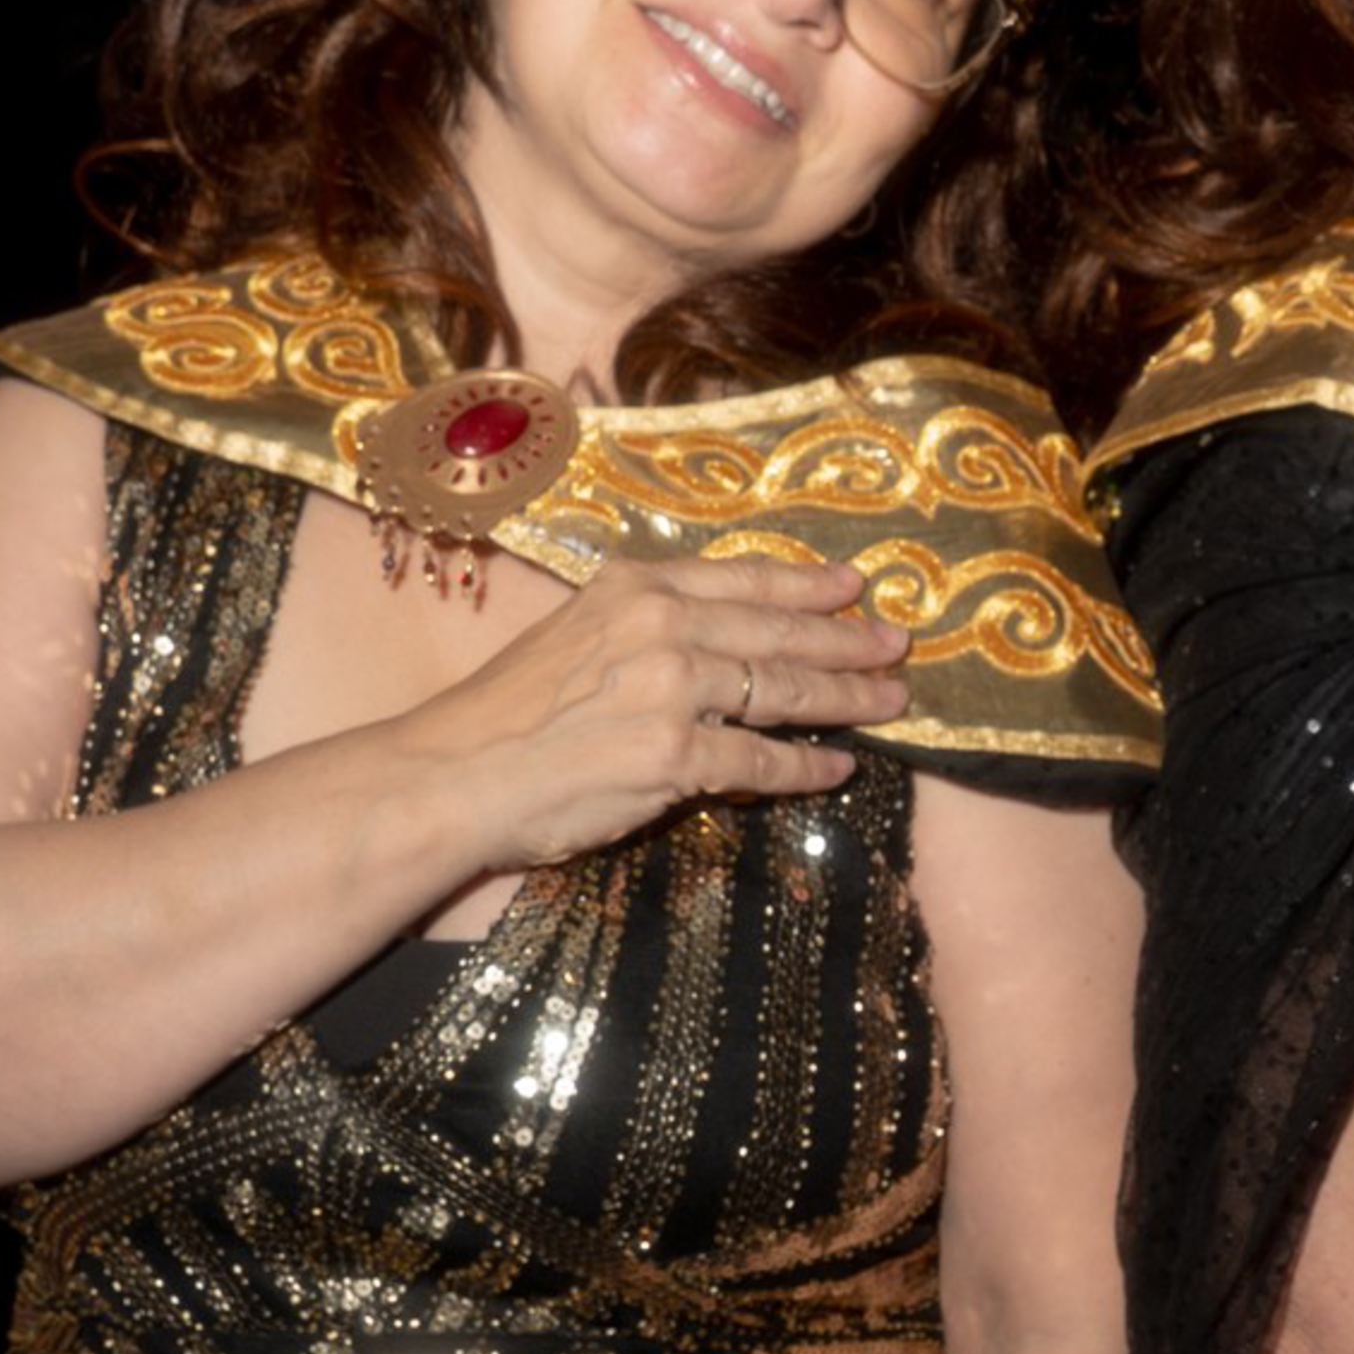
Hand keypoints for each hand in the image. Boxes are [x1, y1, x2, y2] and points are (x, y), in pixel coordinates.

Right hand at [406, 555, 907, 882]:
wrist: (454, 774)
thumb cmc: (505, 717)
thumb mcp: (575, 638)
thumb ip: (644, 631)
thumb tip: (713, 649)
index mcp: (634, 587)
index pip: (742, 578)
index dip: (806, 582)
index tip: (853, 584)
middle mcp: (659, 624)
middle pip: (778, 631)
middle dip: (848, 640)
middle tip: (899, 644)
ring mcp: (672, 689)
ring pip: (784, 691)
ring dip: (847, 699)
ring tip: (890, 702)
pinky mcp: (675, 756)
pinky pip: (763, 760)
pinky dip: (807, 768)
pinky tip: (839, 769)